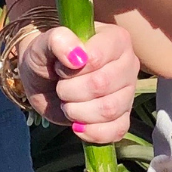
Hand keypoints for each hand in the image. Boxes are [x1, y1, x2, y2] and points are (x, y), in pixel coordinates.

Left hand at [18, 21, 139, 144]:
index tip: (60, 68)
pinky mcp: (123, 116)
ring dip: (78, 111)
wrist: (44, 81)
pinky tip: (77, 125)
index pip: (96, 57)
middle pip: (102, 85)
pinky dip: (92, 132)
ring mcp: (128, 91)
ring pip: (109, 110)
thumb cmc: (48, 57)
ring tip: (67, 103)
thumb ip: (57, 40)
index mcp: (115, 39)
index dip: (72, 69)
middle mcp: (128, 63)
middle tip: (61, 87)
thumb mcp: (43, 44)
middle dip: (71, 91)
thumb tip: (76, 56)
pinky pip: (116, 130)